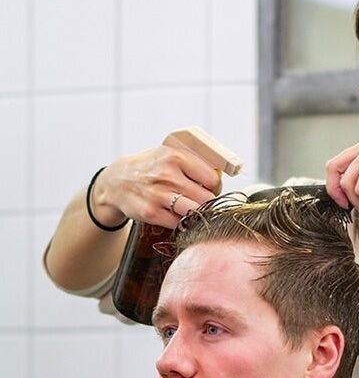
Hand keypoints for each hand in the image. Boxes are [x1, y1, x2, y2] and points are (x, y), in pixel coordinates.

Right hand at [91, 142, 222, 228]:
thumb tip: (222, 176)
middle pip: (206, 198)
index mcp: (175, 157)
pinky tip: (177, 215)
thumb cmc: (151, 168)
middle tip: (202, 201)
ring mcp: (157, 195)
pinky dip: (182, 222)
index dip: (215, 187)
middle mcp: (166, 175)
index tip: (210, 189)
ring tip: (192, 209)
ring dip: (197, 214)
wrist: (117, 181)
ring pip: (194, 212)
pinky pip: (178, 223)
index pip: (212, 179)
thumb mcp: (170, 154)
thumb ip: (195, 162)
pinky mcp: (150, 212)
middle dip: (208, 202)